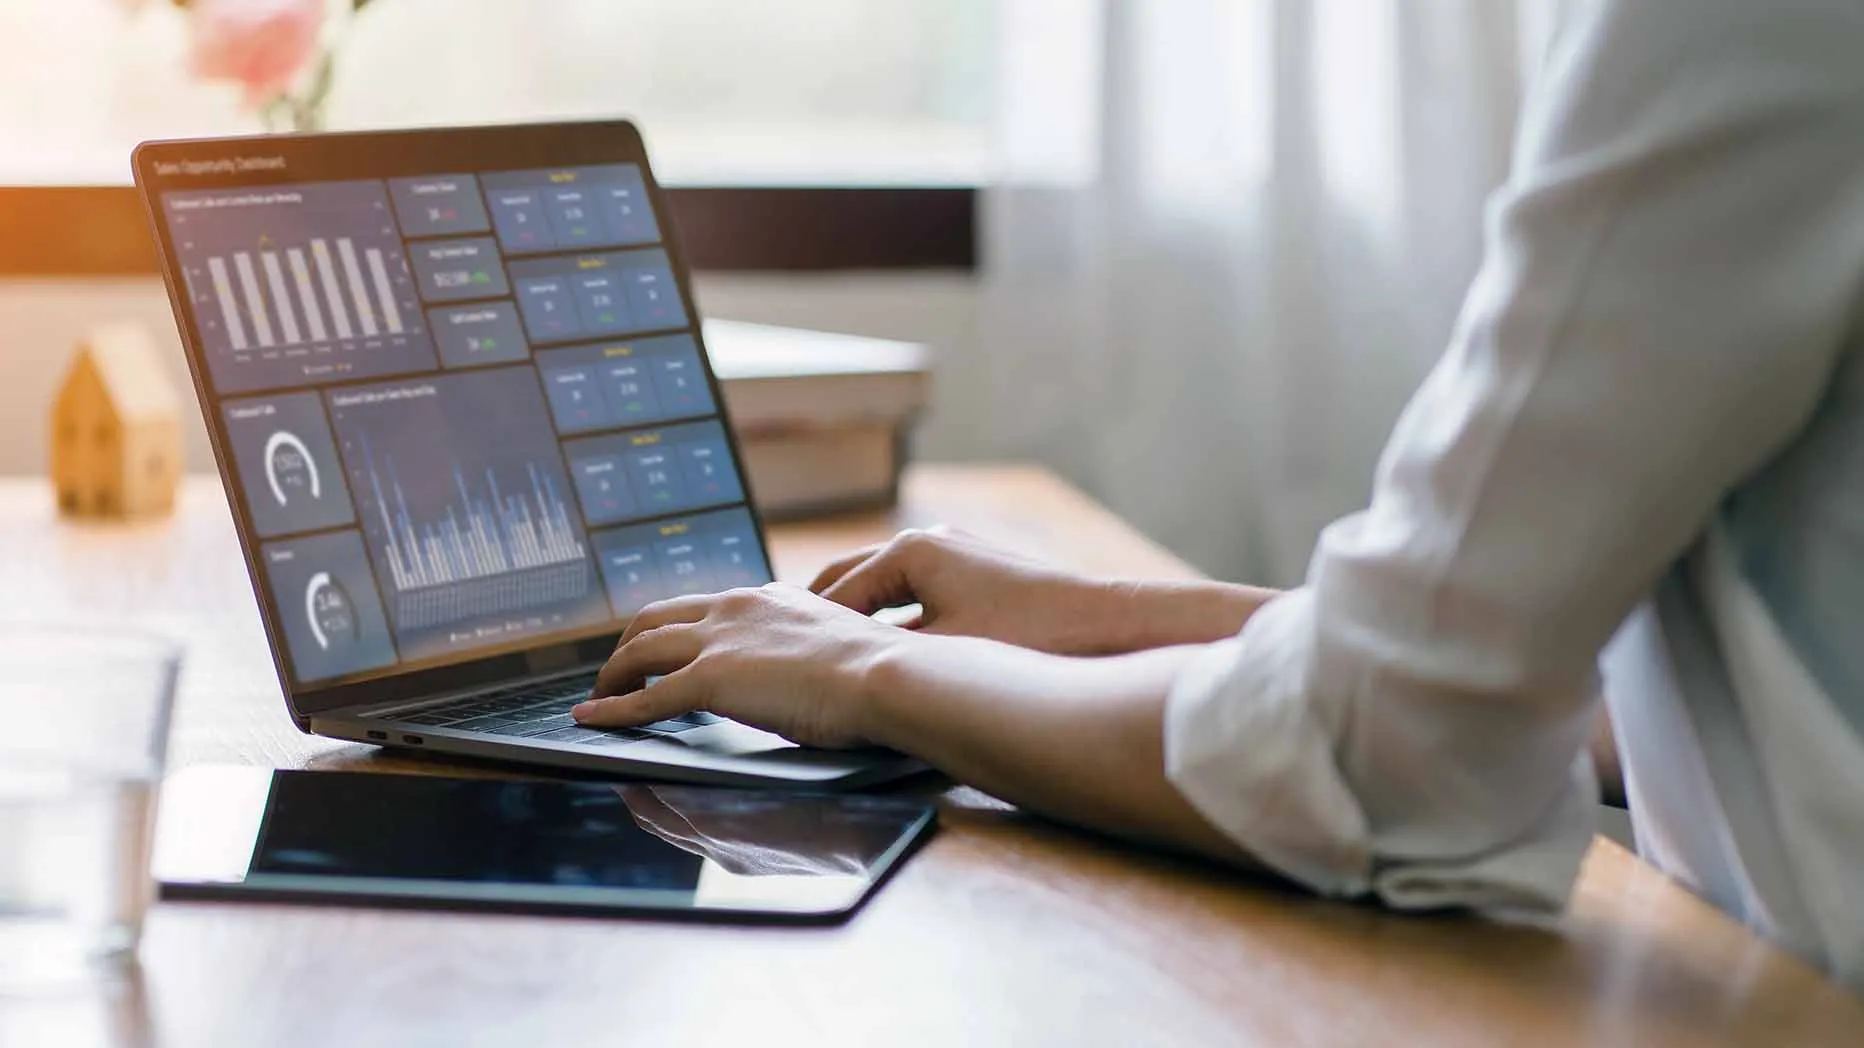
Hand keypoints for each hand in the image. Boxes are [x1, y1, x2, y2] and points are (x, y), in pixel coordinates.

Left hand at [573, 582, 908, 747]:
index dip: (678, 629)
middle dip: (630, 644)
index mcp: (769, 599)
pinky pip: (646, 697)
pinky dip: (613, 710)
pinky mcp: (710, 679)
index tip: (667, 648)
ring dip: (613, 674)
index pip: (706, 607)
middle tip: (619, 671)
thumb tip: (808, 673)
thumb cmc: (880, 672)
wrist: (887, 675)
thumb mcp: (838, 647)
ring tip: (600, 695)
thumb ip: (809, 652)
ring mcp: (720, 640)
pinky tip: (594, 719)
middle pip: (658, 617)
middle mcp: (736, 608)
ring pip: (641, 648)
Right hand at [810, 527, 1136, 654]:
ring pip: (883, 590)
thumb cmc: (1030, 634)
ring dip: (856, 620)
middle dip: (820, 618)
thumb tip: (837, 672)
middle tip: (785, 654)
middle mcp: (928, 544)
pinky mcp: (978, 577)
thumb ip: (886, 657)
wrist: (1107, 623)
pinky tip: (887, 654)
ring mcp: (955, 557)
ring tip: (827, 656)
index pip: (835, 595)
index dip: (806, 634)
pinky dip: (892, 622)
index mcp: (909, 552)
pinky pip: (914, 598)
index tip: (780, 663)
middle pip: (851, 582)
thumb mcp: (946, 651)